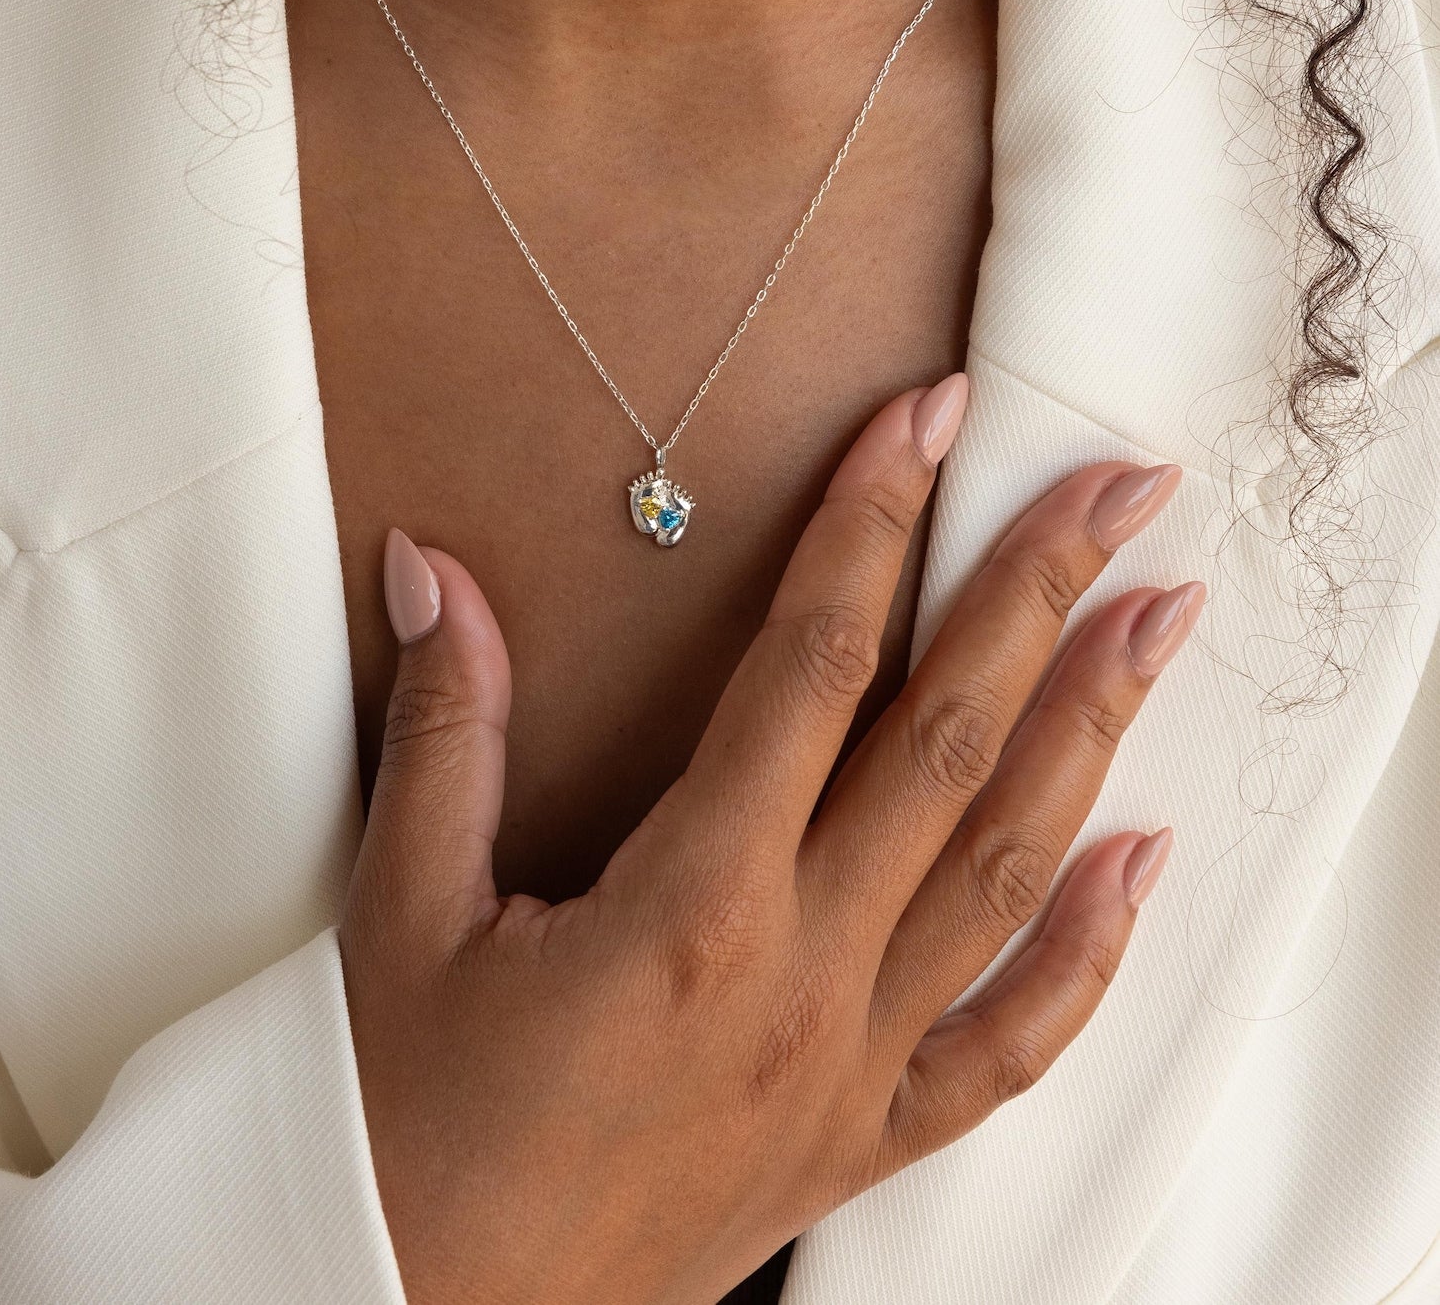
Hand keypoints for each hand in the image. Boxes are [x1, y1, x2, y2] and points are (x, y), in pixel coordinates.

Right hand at [340, 378, 1198, 1304]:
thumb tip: (433, 573)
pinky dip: (1084, 956)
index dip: (871, 526)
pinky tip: (1137, 865)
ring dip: (1091, 733)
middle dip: (1036, 593)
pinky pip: (1003, 1046)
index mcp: (686, 905)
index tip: (927, 425)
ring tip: (1157, 622)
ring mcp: (846, 1062)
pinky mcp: (856, 1136)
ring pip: (1005, 868)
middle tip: (1115, 488)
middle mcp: (796, 974)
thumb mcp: (404, 910)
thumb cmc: (404, 1119)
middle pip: (948, 741)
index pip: (811, 666)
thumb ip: (445, 727)